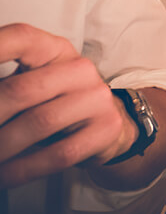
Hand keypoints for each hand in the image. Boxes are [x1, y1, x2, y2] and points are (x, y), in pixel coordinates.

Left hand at [0, 23, 135, 187]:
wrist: (105, 125)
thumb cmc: (56, 103)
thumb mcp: (31, 83)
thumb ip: (5, 85)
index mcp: (55, 50)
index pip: (21, 38)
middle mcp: (80, 68)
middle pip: (23, 89)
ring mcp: (97, 97)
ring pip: (40, 123)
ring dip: (4, 147)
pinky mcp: (106, 128)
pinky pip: (59, 153)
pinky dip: (24, 168)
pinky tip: (6, 175)